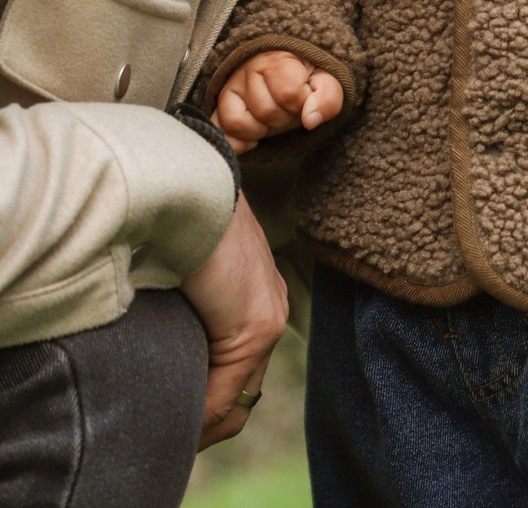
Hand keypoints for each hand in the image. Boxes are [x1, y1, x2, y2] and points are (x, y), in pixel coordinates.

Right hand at [181, 192, 288, 448]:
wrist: (186, 188)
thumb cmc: (172, 220)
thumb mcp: (179, 273)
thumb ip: (185, 310)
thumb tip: (163, 352)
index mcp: (253, 292)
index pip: (239, 370)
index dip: (205, 401)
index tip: (172, 414)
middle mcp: (269, 305)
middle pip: (243, 393)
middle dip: (206, 421)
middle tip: (170, 435)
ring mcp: (267, 317)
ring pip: (235, 401)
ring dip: (200, 423)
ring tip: (167, 433)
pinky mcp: (257, 325)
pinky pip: (226, 394)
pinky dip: (196, 415)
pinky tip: (171, 417)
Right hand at [214, 50, 343, 154]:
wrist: (286, 76)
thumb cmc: (306, 80)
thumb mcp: (326, 82)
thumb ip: (328, 97)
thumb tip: (311, 120)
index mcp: (277, 57)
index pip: (288, 92)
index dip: (302, 104)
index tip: (306, 98)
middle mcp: (248, 68)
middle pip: (266, 111)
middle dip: (284, 118)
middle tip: (289, 108)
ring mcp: (230, 88)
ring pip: (241, 124)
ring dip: (263, 129)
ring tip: (273, 117)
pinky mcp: (219, 107)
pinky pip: (222, 133)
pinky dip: (238, 142)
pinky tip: (254, 137)